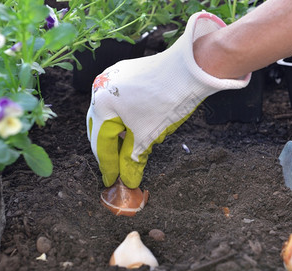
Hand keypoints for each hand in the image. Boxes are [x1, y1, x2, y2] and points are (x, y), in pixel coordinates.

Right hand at [86, 11, 250, 188]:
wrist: (191, 67)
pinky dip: (124, 118)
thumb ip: (133, 160)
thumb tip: (128, 180)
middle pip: (100, 128)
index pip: (101, 143)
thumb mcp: (148, 136)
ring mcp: (112, 77)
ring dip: (117, 134)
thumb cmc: (167, 100)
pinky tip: (134, 127)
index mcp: (101, 104)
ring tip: (127, 150)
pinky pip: (118, 101)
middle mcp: (100, 88)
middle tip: (116, 170)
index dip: (108, 166)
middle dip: (109, 150)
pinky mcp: (125, 73)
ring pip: (109, 114)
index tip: (112, 181)